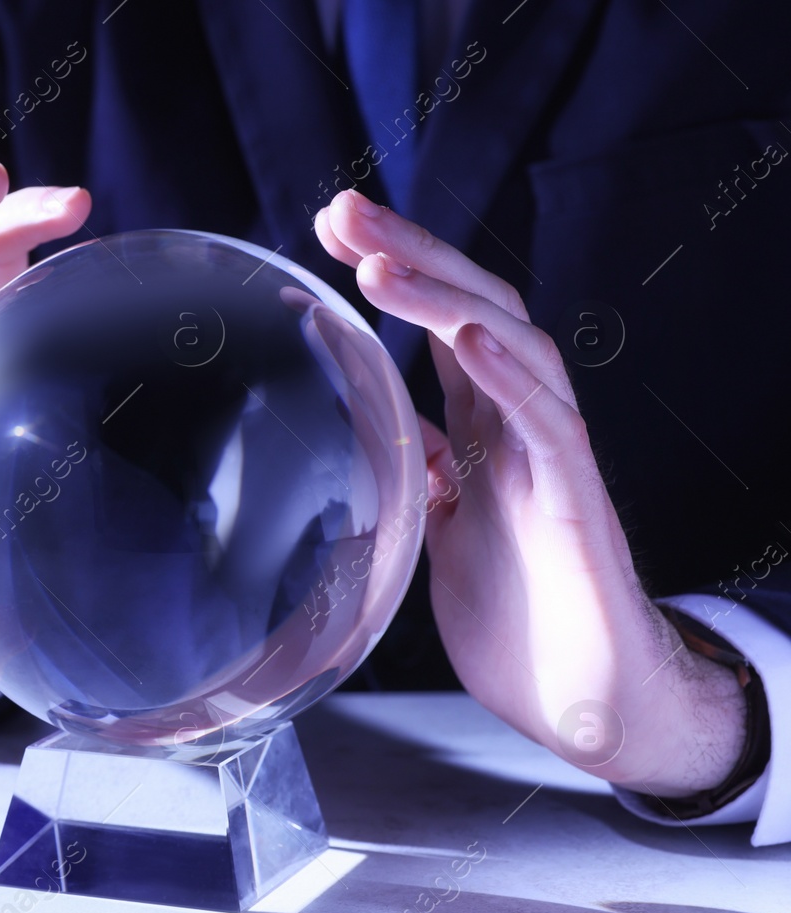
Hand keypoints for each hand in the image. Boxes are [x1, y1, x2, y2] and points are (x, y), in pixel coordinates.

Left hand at [315, 188, 746, 795]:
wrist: (584, 701)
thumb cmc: (518, 619)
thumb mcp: (440, 531)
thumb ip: (421, 472)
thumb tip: (386, 429)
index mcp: (485, 429)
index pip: (441, 322)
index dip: (395, 267)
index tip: (329, 227)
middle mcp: (520, 426)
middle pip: (472, 307)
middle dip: (409, 250)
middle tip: (339, 209)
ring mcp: (551, 457)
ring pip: (510, 346)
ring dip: (443, 298)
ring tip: (377, 262)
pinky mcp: (576, 502)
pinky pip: (549, 425)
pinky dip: (509, 376)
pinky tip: (470, 339)